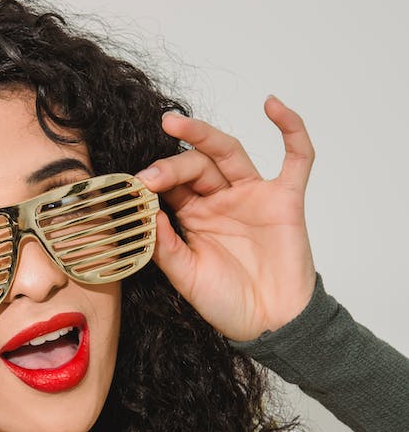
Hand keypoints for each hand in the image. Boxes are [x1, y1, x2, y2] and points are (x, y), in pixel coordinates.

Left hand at [137, 96, 316, 341]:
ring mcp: (253, 195)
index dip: (154, 181)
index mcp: (194, 216)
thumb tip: (146, 213)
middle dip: (171, 165)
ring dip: (203, 134)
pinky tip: (273, 105)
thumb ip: (165, 247)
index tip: (135, 187)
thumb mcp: (186, 277)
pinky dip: (291, 128)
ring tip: (174, 122)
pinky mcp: (285, 199)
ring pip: (229, 153)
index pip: (171, 185)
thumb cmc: (228, 303)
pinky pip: (296, 158)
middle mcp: (221, 199)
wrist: (268, 325)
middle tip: (150, 175)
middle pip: (195, 165)